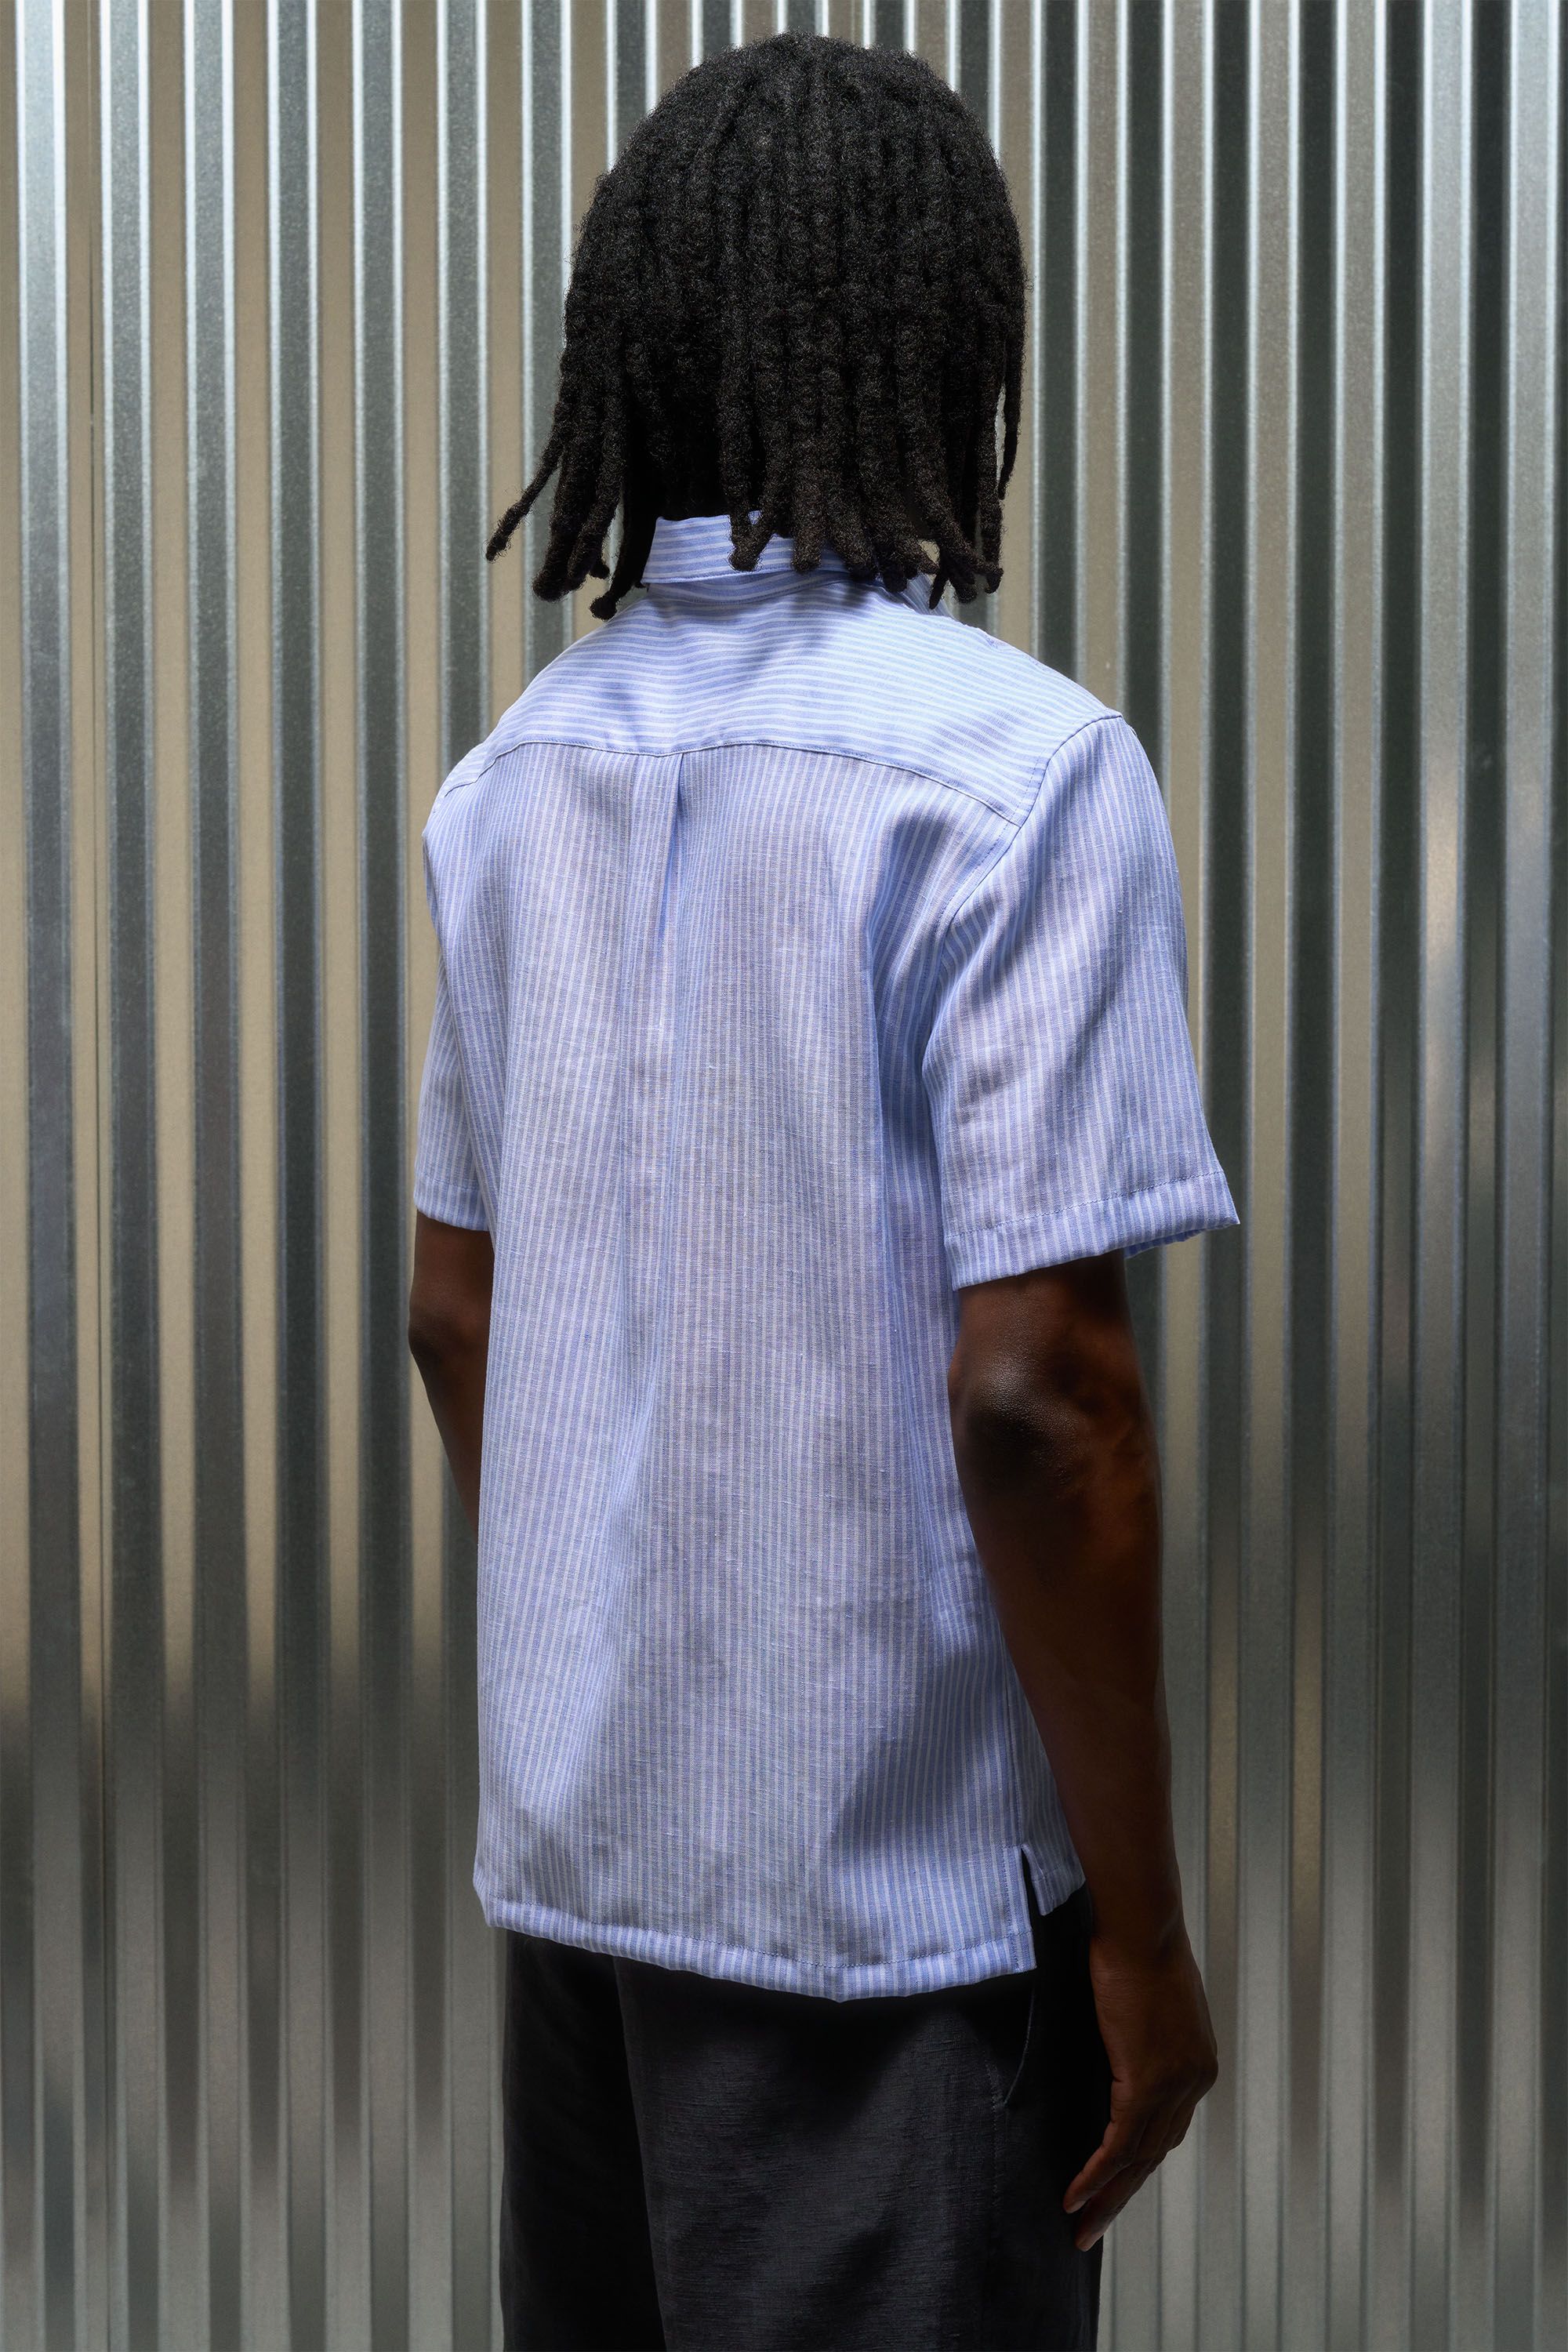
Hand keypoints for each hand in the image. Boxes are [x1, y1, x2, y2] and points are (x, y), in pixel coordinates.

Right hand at [1064, 1924, 1217, 2251]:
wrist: (1140, 1922)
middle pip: (1155, 2154)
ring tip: (1079, 2226)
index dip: (1136, 2163)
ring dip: (1107, 2197)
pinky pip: (1120, 2144)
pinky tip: (1074, 2196)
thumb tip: (1115, 2044)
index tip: (1111, 2189)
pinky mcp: (1146, 2081)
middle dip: (1122, 2195)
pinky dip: (1096, 2174)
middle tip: (1092, 2229)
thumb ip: (1138, 2032)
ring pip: (1138, 2159)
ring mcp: (1174, 2084)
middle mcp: (1194, 2080)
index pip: (1165, 2129)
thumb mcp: (1146, 1998)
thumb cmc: (1134, 1943)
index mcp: (1197, 2062)